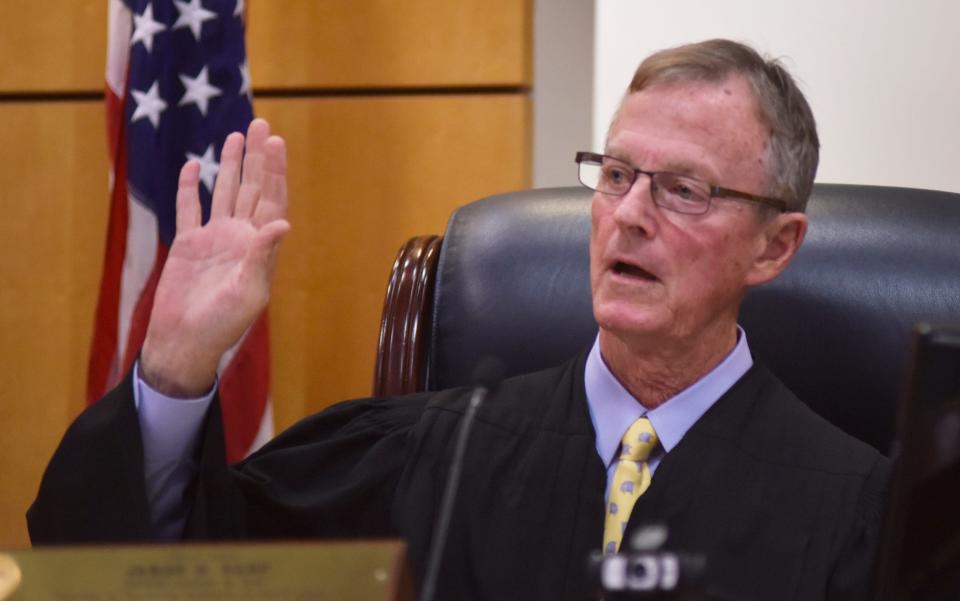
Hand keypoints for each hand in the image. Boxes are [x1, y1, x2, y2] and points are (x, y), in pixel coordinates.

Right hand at [140, 119, 289, 396]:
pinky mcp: (187, 245)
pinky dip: (189, 187)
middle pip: (251, 188)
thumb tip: (282, 224)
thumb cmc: (223, 324)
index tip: (276, 143)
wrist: (185, 341)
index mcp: (260, 248)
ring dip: (230, 165)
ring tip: (236, 136)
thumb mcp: (248, 291)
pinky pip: (189, 209)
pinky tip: (192, 166)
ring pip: (223, 193)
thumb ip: (262, 256)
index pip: (272, 201)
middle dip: (257, 158)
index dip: (275, 172)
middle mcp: (240, 238)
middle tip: (261, 124)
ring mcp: (213, 239)